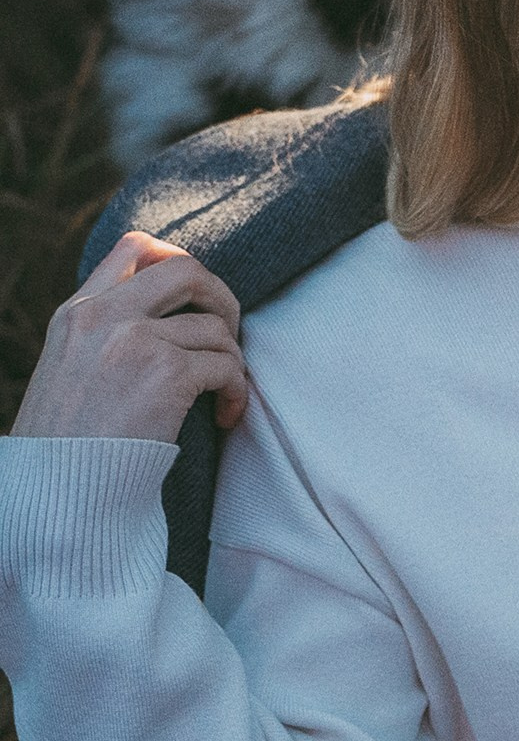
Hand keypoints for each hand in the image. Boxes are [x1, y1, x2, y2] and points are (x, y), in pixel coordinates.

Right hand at [12, 231, 247, 442]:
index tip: (194, 300)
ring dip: (232, 361)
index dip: (177, 262)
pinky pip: (228, 366)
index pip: (135, 248)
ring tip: (221, 393)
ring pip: (216, 328)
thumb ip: (105, 332)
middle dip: (222, 298)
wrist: (59, 492)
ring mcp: (135, 341)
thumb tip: (166, 312)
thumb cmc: (69, 442)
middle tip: (226, 334)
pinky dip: (237, 392)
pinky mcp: (167, 373)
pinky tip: (225, 415)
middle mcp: (104, 317)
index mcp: (77, 313)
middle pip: (188, 269)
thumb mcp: (69, 367)